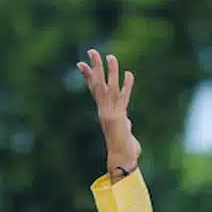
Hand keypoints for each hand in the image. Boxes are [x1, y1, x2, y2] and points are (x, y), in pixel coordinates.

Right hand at [77, 49, 140, 174]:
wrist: (122, 160)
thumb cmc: (123, 149)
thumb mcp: (122, 131)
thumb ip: (123, 123)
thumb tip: (125, 122)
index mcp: (103, 112)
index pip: (94, 90)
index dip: (89, 76)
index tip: (82, 64)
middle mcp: (104, 110)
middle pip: (98, 85)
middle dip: (95, 67)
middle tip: (92, 51)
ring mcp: (111, 113)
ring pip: (109, 88)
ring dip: (110, 72)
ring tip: (111, 57)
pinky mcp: (120, 117)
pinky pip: (123, 98)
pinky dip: (127, 86)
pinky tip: (129, 74)